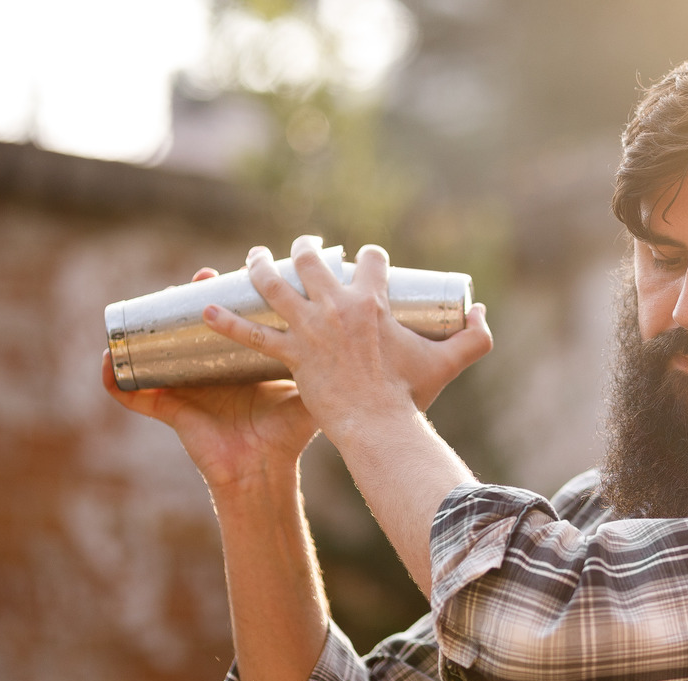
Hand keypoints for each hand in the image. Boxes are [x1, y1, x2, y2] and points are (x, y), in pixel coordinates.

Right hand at [101, 267, 318, 491]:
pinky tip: (104, 363)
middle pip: (192, 327)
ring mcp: (187, 390)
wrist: (266, 472)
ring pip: (159, 351)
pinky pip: (135, 396)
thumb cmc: (287, 436)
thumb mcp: (307, 394)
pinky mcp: (170, 411)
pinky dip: (117, 381)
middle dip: (190, 298)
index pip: (230, 321)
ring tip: (149, 306)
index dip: (228, 295)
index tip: (237, 268)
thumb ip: (330, 369)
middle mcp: (210, 372)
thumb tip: (365, 340)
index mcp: (239, 365)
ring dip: (148, 328)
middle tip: (199, 277)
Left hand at [201, 235, 492, 445]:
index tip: (364, 263)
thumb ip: (475, 337)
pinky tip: (205, 309)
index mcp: (374, 300)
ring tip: (252, 258)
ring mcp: (311, 329)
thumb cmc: (413, 395)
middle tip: (303, 249)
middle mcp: (338, 306)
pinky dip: (226, 321)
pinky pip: (251, 335)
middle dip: (306, 247)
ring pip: (274, 284)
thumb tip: (482, 312)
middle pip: (312, 260)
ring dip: (259, 266)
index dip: (368, 256)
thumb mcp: (450, 362)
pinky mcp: (291, 355)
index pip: (369, 259)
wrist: (380, 426)